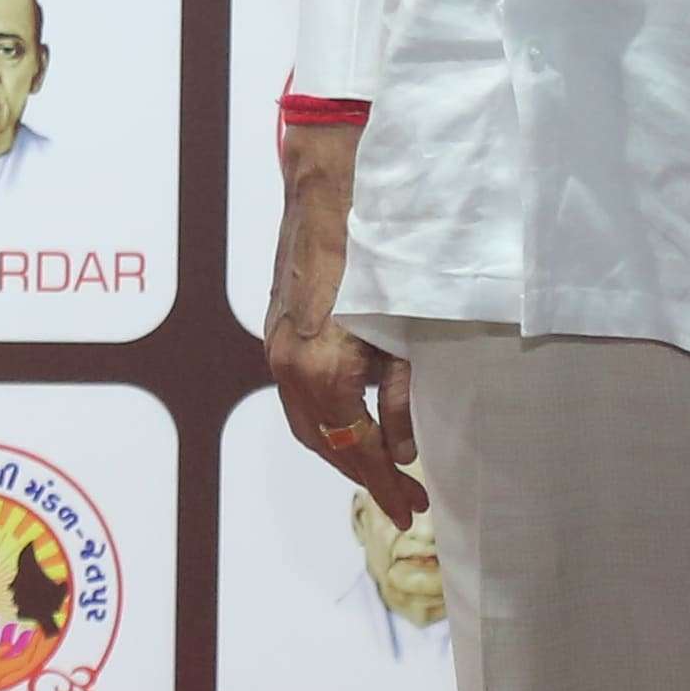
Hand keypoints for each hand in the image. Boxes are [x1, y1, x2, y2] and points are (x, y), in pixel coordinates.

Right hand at [259, 117, 423, 525]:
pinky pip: (297, 389)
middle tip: (404, 497)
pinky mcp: (276, 324)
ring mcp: (276, 342)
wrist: (334, 180)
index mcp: (322, 369)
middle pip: (322, 442)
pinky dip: (325, 414)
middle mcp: (288, 362)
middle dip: (361, 473)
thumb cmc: (386, 248)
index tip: (413, 510)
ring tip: (382, 464)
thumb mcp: (411, 331)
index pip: (356, 449)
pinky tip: (355, 415)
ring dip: (340, 445)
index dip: (387, 485)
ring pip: (304, 418)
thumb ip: (404, 395)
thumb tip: (401, 449)